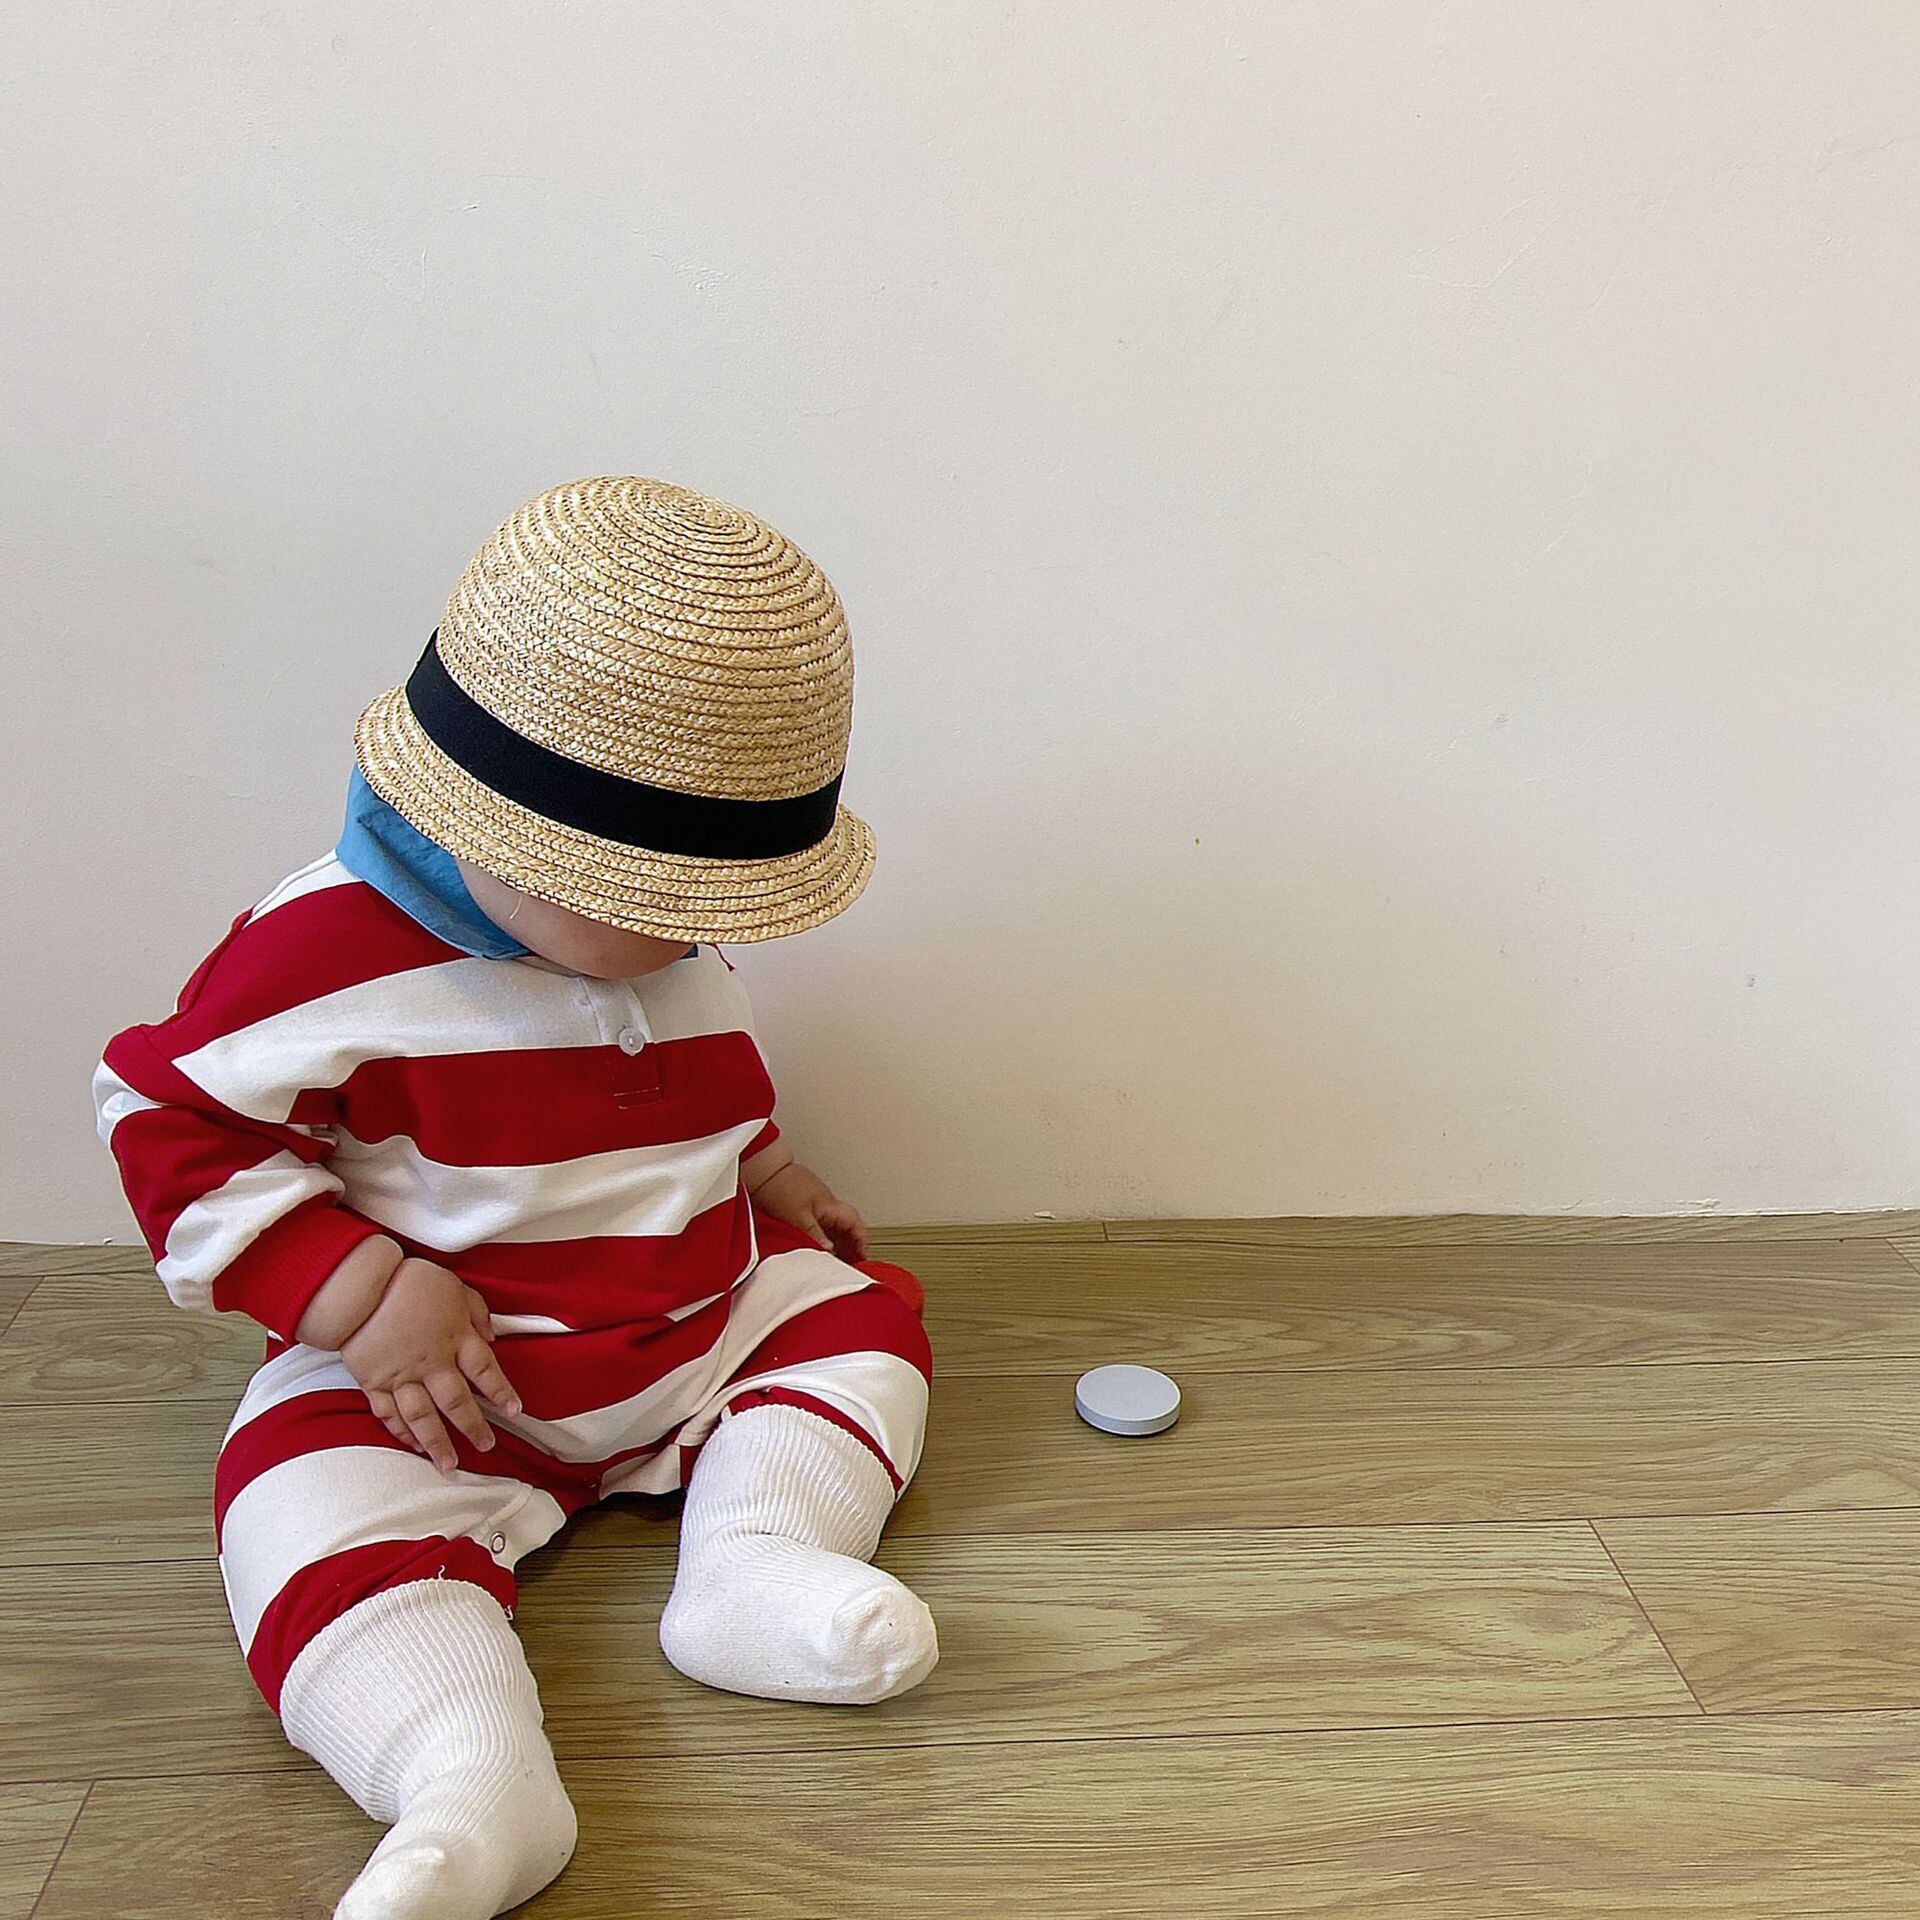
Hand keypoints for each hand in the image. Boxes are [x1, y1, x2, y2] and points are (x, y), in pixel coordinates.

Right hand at [339, 1256, 521, 1471]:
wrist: (359, 1287)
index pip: (485, 1370)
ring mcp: (400, 1376)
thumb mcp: (456, 1288)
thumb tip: (491, 1337)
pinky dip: (402, 1432)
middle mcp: (430, 1362)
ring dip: (438, 1443)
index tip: (514, 1410)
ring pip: (423, 1417)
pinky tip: (414, 1445)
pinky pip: (390, 1414)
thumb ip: (477, 1314)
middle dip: (473, 1426)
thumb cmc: (409, 1281)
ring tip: (449, 1464)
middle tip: (485, 1445)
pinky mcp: (373, 1382)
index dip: (501, 1391)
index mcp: (454, 1337)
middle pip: (457, 1401)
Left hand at [753, 1161, 868, 1262]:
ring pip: (835, 1223)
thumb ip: (816, 1235)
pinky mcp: (805, 1202)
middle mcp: (827, 1202)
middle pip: (848, 1224)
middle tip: (851, 1260)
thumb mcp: (799, 1218)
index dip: (861, 1240)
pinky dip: (825, 1234)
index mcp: (830, 1205)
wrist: (764, 1170)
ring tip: (836, 1257)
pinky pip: (823, 1221)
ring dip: (839, 1239)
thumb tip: (829, 1250)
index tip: (861, 1256)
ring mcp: (816, 1201)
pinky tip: (819, 1243)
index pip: (855, 1223)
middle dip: (852, 1243)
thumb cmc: (780, 1187)